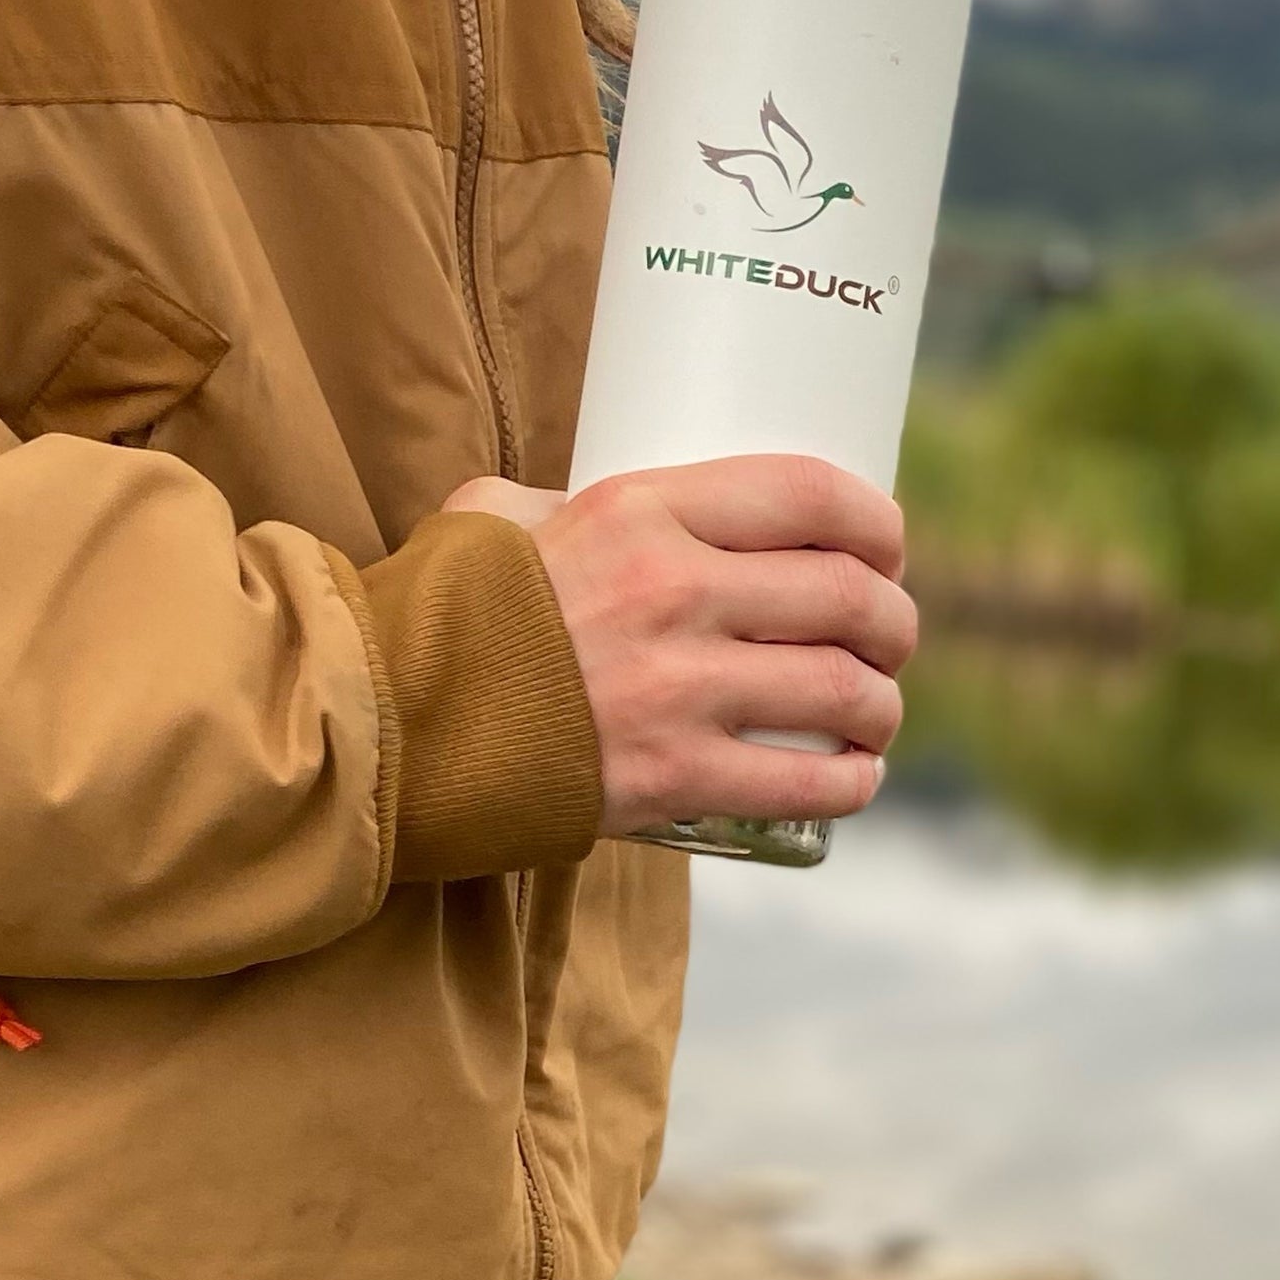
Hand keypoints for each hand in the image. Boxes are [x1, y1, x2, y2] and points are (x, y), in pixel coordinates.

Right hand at [444, 458, 913, 839]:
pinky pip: (808, 784)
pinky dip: (853, 783)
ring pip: (846, 691)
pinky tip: (856, 777)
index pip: (808, 495)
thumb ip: (564, 504)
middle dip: (894, 621)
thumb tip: (600, 510)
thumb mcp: (495, 518)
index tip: (886, 547)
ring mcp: (682, 690)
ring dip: (883, 706)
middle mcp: (675, 592)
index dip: (876, 522)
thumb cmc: (437, 616)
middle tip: (890, 638)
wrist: (385, 724)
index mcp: (640, 511)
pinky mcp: (677, 778)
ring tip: (877, 713)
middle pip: (848, 596)